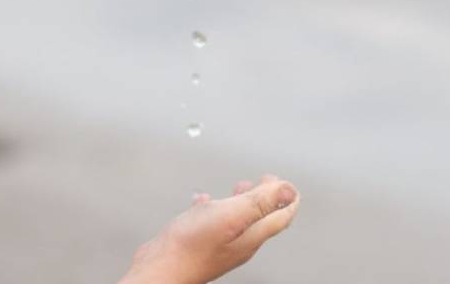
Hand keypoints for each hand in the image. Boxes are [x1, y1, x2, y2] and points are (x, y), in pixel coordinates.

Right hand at [120, 175, 299, 283]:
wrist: (159, 269)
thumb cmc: (192, 246)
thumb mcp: (231, 215)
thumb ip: (260, 202)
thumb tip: (290, 190)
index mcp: (251, 236)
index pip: (279, 217)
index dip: (287, 198)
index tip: (287, 183)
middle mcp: (238, 243)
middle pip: (260, 218)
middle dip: (265, 196)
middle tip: (265, 179)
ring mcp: (219, 244)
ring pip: (237, 219)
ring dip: (241, 200)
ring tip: (238, 186)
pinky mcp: (199, 243)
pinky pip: (211, 222)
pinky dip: (212, 207)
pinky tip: (203, 201)